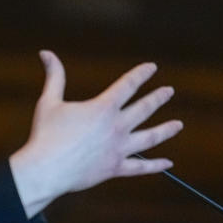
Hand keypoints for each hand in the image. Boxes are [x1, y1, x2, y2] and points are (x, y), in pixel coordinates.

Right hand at [10, 51, 182, 216]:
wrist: (46, 170)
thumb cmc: (45, 134)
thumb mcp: (49, 101)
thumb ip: (54, 76)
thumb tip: (45, 52)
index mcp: (103, 108)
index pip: (128, 85)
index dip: (141, 74)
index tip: (152, 67)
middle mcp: (116, 127)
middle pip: (144, 109)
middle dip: (158, 98)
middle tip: (169, 91)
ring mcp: (119, 149)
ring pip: (150, 137)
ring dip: (166, 130)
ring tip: (178, 125)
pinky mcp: (115, 168)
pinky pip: (141, 167)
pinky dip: (155, 165)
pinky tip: (168, 163)